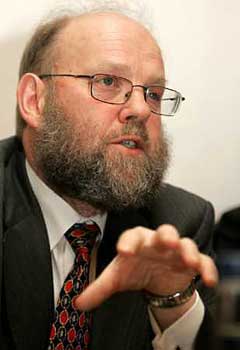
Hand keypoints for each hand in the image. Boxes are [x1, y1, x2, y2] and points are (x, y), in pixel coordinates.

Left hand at [75, 224, 217, 310]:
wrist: (156, 276)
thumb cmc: (135, 269)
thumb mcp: (117, 278)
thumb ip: (99, 289)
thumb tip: (77, 303)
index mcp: (138, 241)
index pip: (133, 235)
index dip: (128, 241)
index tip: (123, 251)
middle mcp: (158, 242)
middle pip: (164, 231)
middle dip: (166, 235)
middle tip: (166, 242)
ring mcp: (176, 251)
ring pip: (185, 243)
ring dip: (188, 250)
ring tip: (187, 261)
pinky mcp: (191, 263)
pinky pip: (202, 261)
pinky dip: (207, 268)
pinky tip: (208, 280)